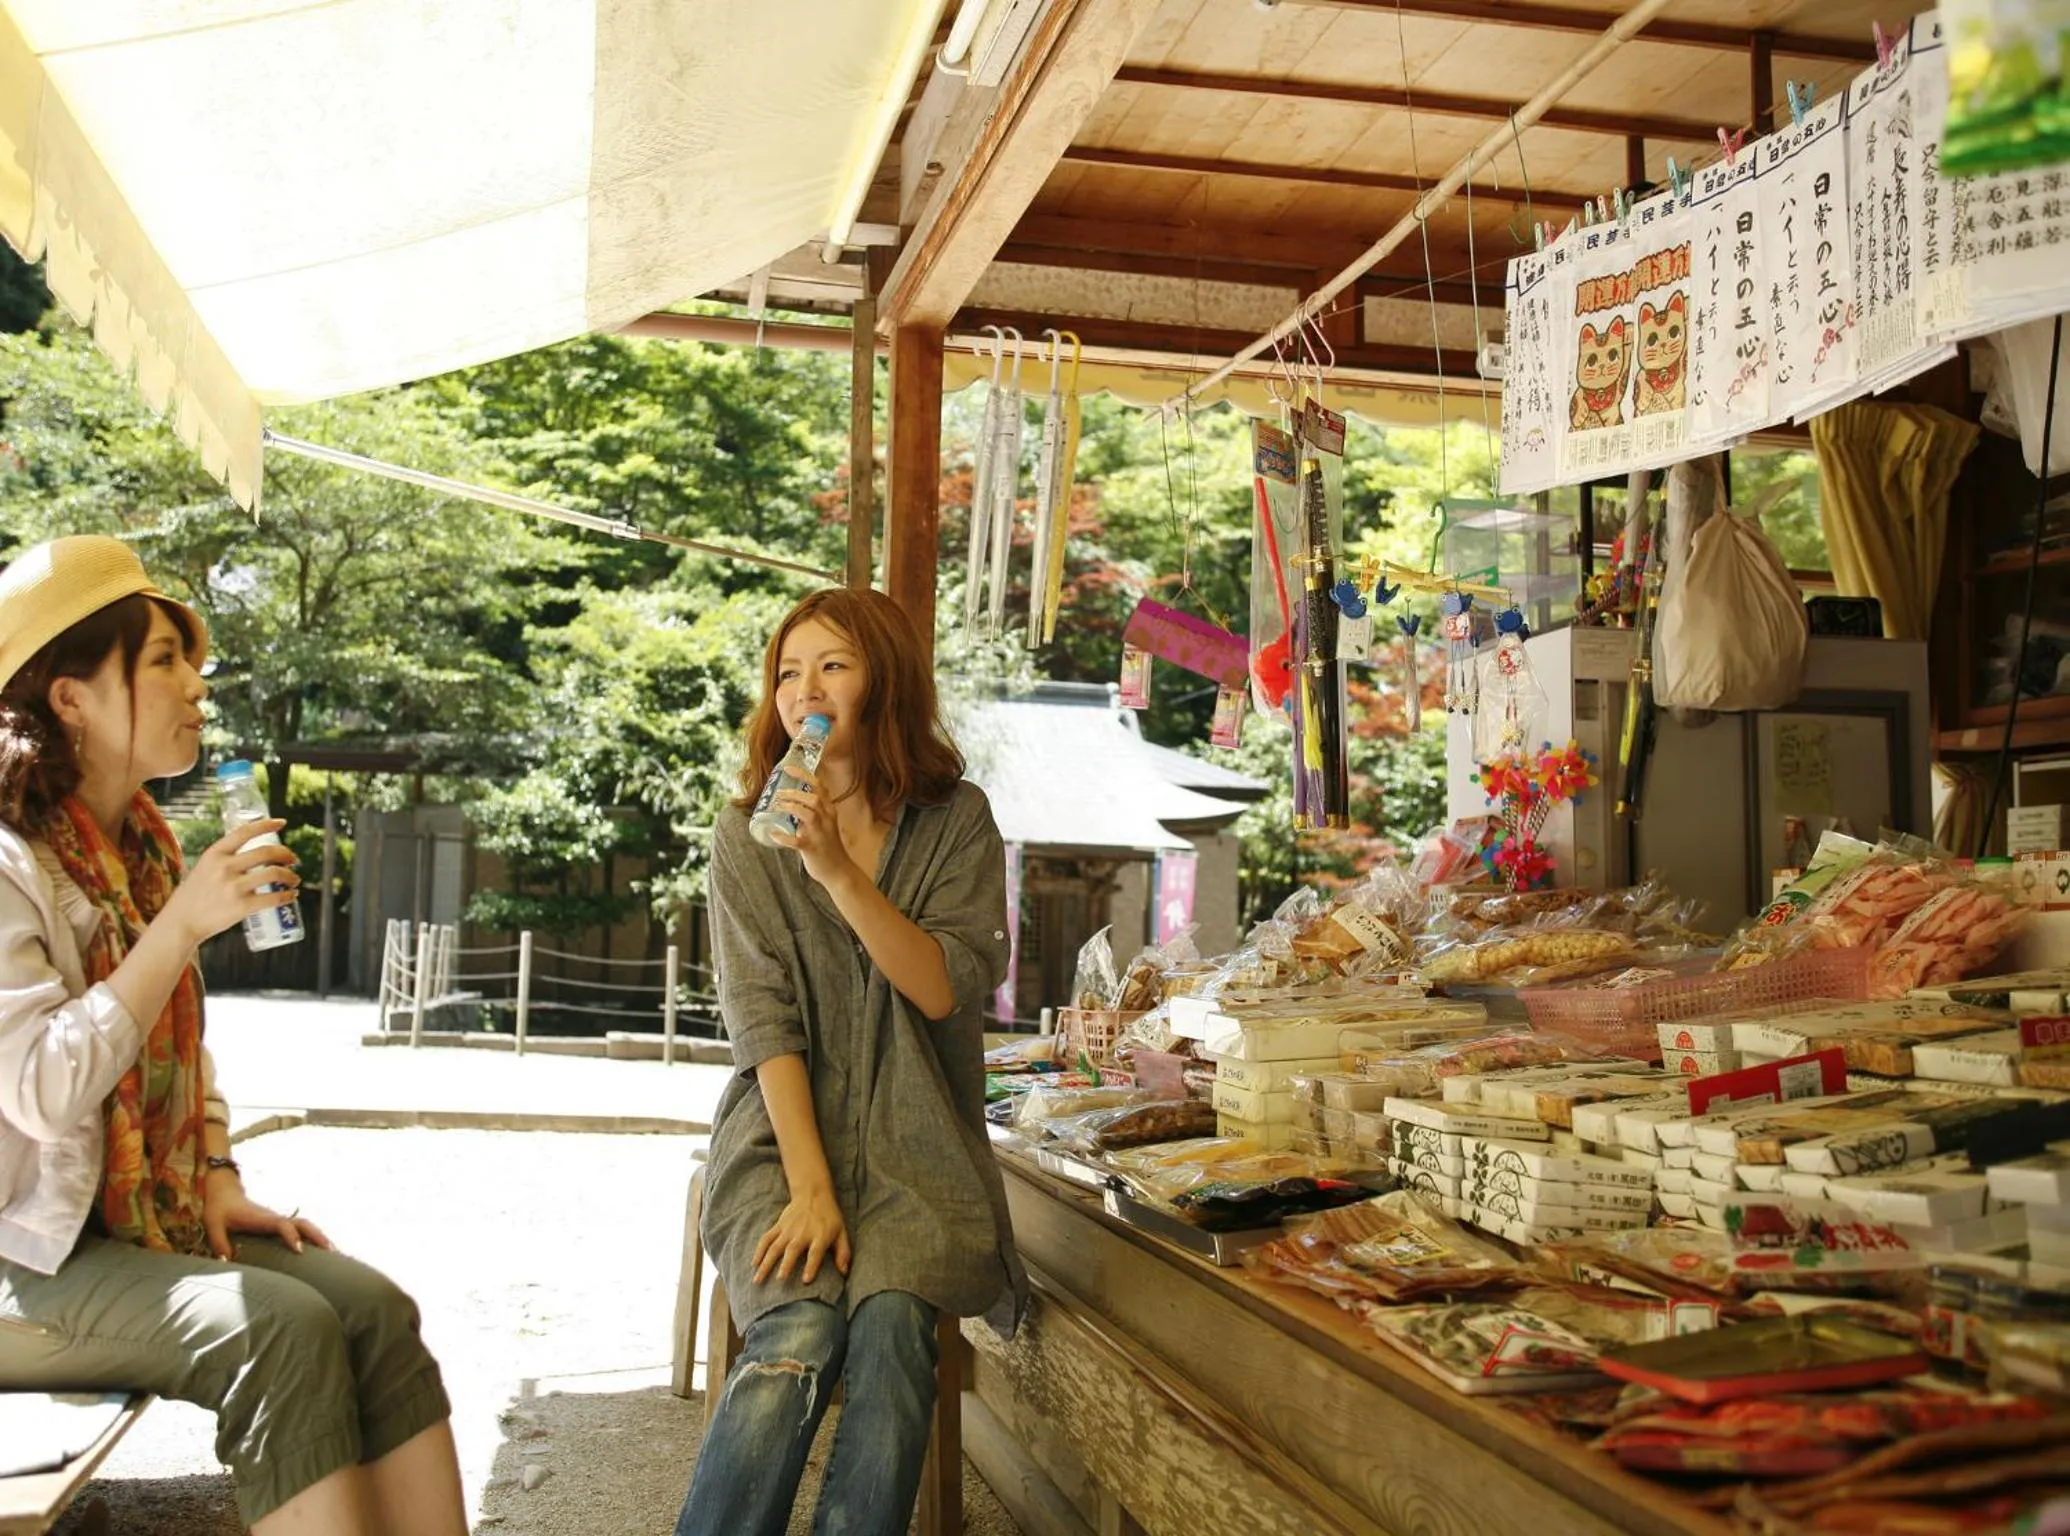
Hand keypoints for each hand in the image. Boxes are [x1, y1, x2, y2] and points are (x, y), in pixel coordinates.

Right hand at [163, 820, 299, 946]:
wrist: (180, 923)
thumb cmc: (194, 896)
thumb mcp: (203, 868)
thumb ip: (225, 860)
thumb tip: (255, 854)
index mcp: (215, 853)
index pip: (245, 832)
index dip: (266, 825)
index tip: (282, 823)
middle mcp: (224, 866)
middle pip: (267, 852)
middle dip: (286, 854)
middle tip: (294, 860)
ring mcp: (233, 887)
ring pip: (274, 873)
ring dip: (291, 876)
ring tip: (295, 880)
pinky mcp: (241, 907)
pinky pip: (273, 898)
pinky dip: (287, 896)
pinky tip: (291, 896)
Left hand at [202, 1167, 330, 1259]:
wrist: (225, 1193)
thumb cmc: (219, 1209)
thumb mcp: (213, 1225)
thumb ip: (219, 1243)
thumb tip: (228, 1262)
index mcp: (261, 1218)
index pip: (282, 1225)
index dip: (292, 1236)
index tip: (300, 1251)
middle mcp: (274, 1218)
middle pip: (303, 1223)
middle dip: (317, 1236)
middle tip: (331, 1252)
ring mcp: (278, 1220)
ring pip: (305, 1226)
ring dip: (320, 1237)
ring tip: (334, 1254)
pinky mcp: (278, 1224)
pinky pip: (301, 1229)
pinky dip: (313, 1237)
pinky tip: (321, 1250)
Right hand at [752, 1184, 850, 1285]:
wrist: (813, 1194)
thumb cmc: (829, 1217)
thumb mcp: (842, 1232)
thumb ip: (843, 1252)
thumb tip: (844, 1272)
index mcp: (820, 1235)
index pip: (816, 1252)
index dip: (811, 1266)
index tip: (805, 1280)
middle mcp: (803, 1233)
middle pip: (793, 1249)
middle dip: (786, 1264)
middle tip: (780, 1279)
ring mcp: (788, 1229)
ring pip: (775, 1246)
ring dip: (766, 1263)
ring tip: (758, 1279)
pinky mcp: (778, 1226)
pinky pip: (766, 1239)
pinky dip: (759, 1251)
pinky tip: (753, 1264)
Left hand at [768, 774, 859, 891]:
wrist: (839, 871)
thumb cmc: (828, 846)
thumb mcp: (824, 824)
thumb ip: (810, 813)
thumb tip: (788, 803)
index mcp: (830, 811)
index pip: (819, 787)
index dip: (803, 775)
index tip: (788, 769)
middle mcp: (828, 819)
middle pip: (812, 798)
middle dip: (793, 793)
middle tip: (777, 794)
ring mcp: (821, 834)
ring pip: (808, 814)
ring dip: (789, 808)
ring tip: (776, 807)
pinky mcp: (813, 848)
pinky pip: (796, 840)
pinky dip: (783, 836)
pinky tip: (773, 833)